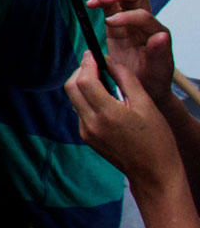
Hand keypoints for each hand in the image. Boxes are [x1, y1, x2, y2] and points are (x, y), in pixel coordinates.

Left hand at [67, 52, 182, 191]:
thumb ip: (126, 80)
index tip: (92, 54)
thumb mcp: (147, 105)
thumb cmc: (156, 140)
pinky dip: (87, 100)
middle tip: (93, 64)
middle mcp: (91, 123)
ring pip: (74, 100)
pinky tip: (103, 99)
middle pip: (72, 88)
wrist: (153, 173)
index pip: (85, 80)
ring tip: (101, 80)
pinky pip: (80, 112)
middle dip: (80, 72)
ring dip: (82, 85)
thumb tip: (110, 62)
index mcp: (107, 113)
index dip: (87, 64)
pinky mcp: (86, 138)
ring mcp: (86, 132)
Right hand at [89, 0, 176, 109]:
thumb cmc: (152, 82)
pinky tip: (91, 4)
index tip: (109, 23)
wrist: (143, 89)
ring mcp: (131, 23)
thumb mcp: (158, 72)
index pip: (143, 15)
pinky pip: (110, 7)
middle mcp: (145, 24)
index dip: (126, 16)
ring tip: (93, 1)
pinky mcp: (117, 26)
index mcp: (156, 33)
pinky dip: (100, 2)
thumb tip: (160, 35)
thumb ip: (159, 54)